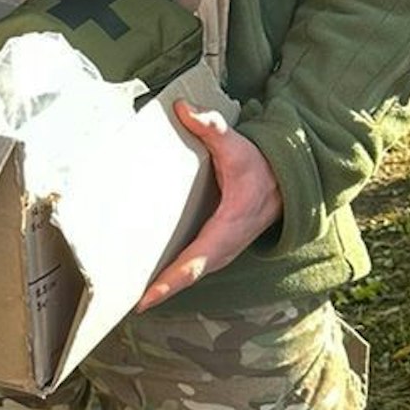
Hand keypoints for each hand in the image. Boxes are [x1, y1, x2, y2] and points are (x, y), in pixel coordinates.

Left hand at [135, 102, 283, 312]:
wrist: (287, 182)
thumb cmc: (260, 166)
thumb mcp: (236, 145)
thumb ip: (210, 127)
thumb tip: (182, 108)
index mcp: (228, 228)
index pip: (195, 262)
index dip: (170, 282)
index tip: (146, 298)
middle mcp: (224, 247)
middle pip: (187, 276)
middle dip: (158, 291)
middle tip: (122, 301)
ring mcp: (222, 251)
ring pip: (189, 274)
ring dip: (163, 286)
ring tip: (128, 293)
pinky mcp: (217, 247)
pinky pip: (192, 266)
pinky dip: (172, 275)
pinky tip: (149, 275)